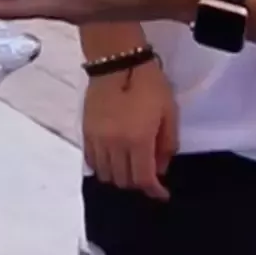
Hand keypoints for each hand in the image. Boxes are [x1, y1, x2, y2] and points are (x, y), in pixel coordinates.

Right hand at [83, 65, 178, 198]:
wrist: (118, 61)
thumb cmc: (149, 84)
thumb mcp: (169, 111)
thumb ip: (167, 143)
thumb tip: (161, 168)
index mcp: (138, 140)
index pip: (143, 179)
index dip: (154, 191)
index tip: (162, 193)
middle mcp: (115, 145)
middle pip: (124, 180)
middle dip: (138, 183)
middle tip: (148, 175)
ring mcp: (97, 140)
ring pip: (106, 175)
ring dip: (120, 177)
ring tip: (130, 167)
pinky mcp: (86, 132)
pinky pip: (92, 161)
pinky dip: (103, 167)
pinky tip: (113, 160)